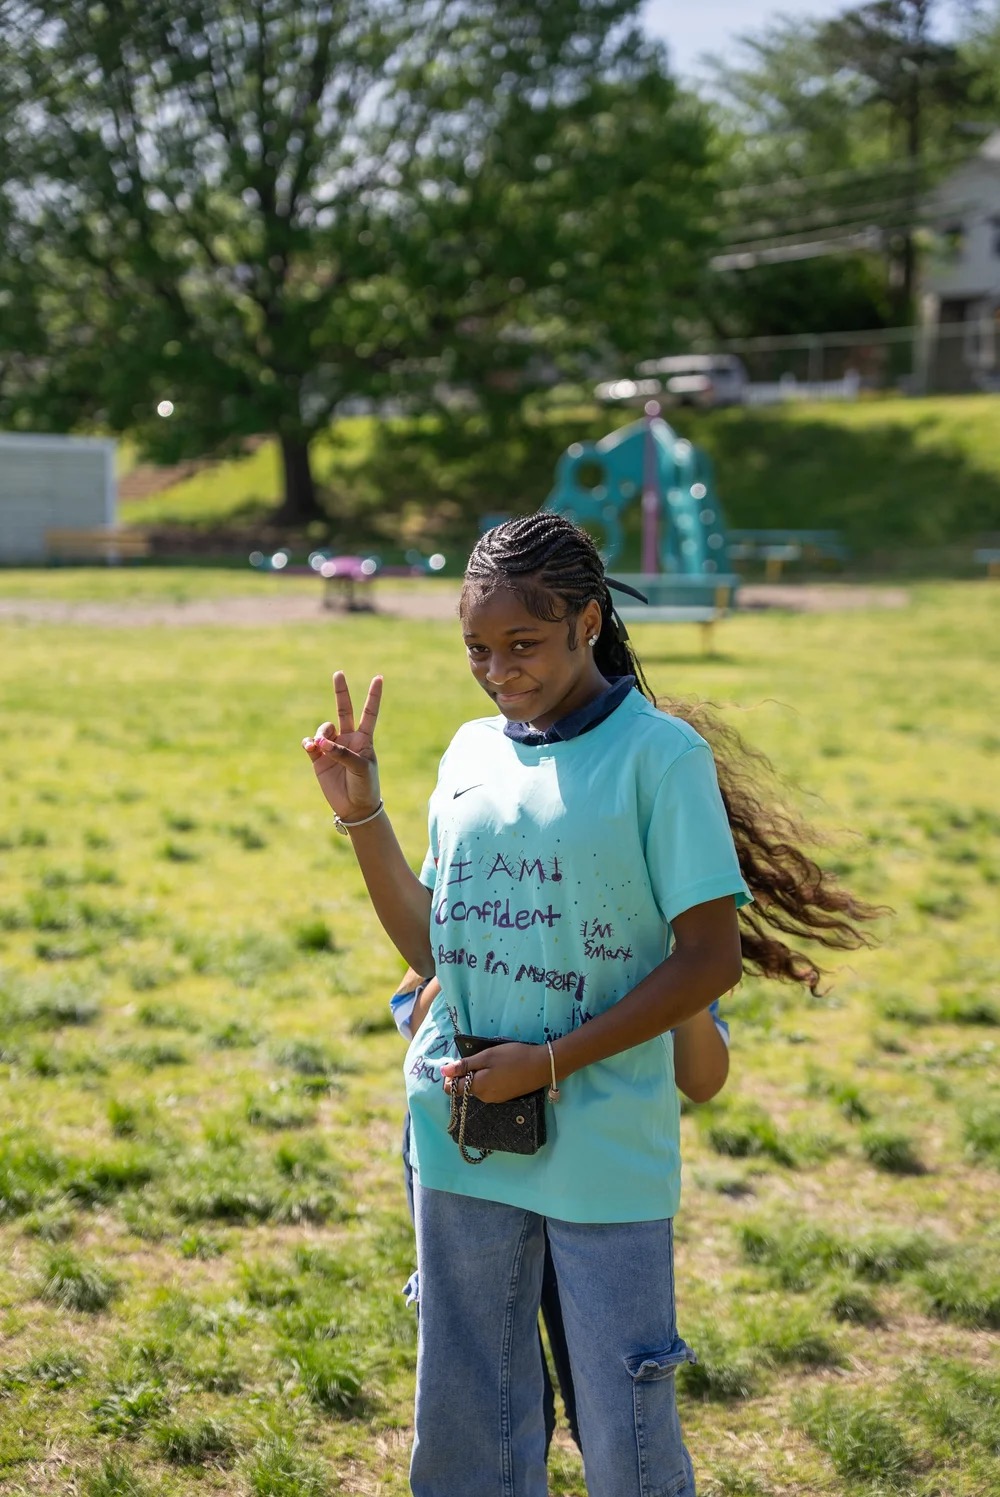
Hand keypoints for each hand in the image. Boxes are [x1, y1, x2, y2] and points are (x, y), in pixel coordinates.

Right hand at [302, 671, 382, 820]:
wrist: (354, 807)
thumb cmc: (365, 786)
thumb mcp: (360, 768)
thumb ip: (342, 753)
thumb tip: (321, 742)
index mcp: (364, 739)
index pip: (369, 713)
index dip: (373, 696)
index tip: (379, 677)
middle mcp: (348, 739)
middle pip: (344, 710)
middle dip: (341, 692)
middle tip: (339, 673)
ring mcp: (332, 748)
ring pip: (324, 729)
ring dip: (322, 734)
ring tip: (321, 746)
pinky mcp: (319, 759)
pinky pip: (310, 743)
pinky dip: (309, 743)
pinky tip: (311, 747)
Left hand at [440, 1043, 548, 1104]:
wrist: (542, 1066)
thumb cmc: (513, 1058)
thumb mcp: (487, 1056)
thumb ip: (465, 1065)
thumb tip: (443, 1071)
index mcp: (478, 1088)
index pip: (453, 1089)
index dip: (451, 1076)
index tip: (459, 1063)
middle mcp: (484, 1098)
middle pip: (466, 1089)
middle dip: (466, 1074)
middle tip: (478, 1058)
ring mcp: (496, 1099)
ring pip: (478, 1088)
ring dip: (478, 1076)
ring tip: (491, 1061)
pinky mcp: (505, 1097)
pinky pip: (489, 1089)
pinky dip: (488, 1080)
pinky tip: (499, 1068)